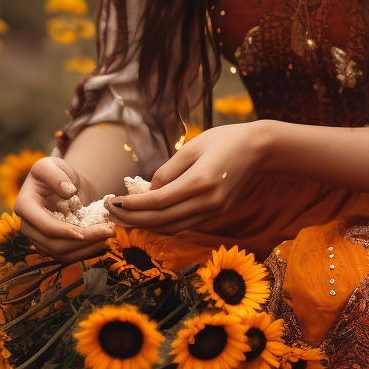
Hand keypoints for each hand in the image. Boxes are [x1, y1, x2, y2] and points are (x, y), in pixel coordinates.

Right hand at [13, 155, 116, 263]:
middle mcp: (27, 226)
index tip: (85, 232)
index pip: (45, 226)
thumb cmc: (52, 172)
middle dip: (82, 241)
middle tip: (108, 231)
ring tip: (107, 235)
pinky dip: (83, 251)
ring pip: (60, 254)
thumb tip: (68, 191)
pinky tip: (100, 240)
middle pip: (54, 244)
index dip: (65, 231)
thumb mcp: (51, 165)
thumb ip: (57, 175)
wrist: (56, 183)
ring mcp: (37, 238)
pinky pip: (65, 256)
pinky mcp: (48, 245)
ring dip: (85, 249)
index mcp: (25, 206)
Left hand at [110, 122, 270, 233]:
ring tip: (123, 217)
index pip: (158, 202)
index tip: (112, 202)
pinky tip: (146, 216)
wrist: (258, 149)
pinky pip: (183, 225)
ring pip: (172, 228)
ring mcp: (214, 211)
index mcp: (201, 182)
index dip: (132, 206)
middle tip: (110, 213)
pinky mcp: (215, 213)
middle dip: (132, 220)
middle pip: (162, 220)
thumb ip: (167, 171)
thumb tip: (147, 193)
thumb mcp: (192, 147)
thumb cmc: (224, 140)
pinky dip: (162, 224)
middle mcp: (208, 202)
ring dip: (145, 226)